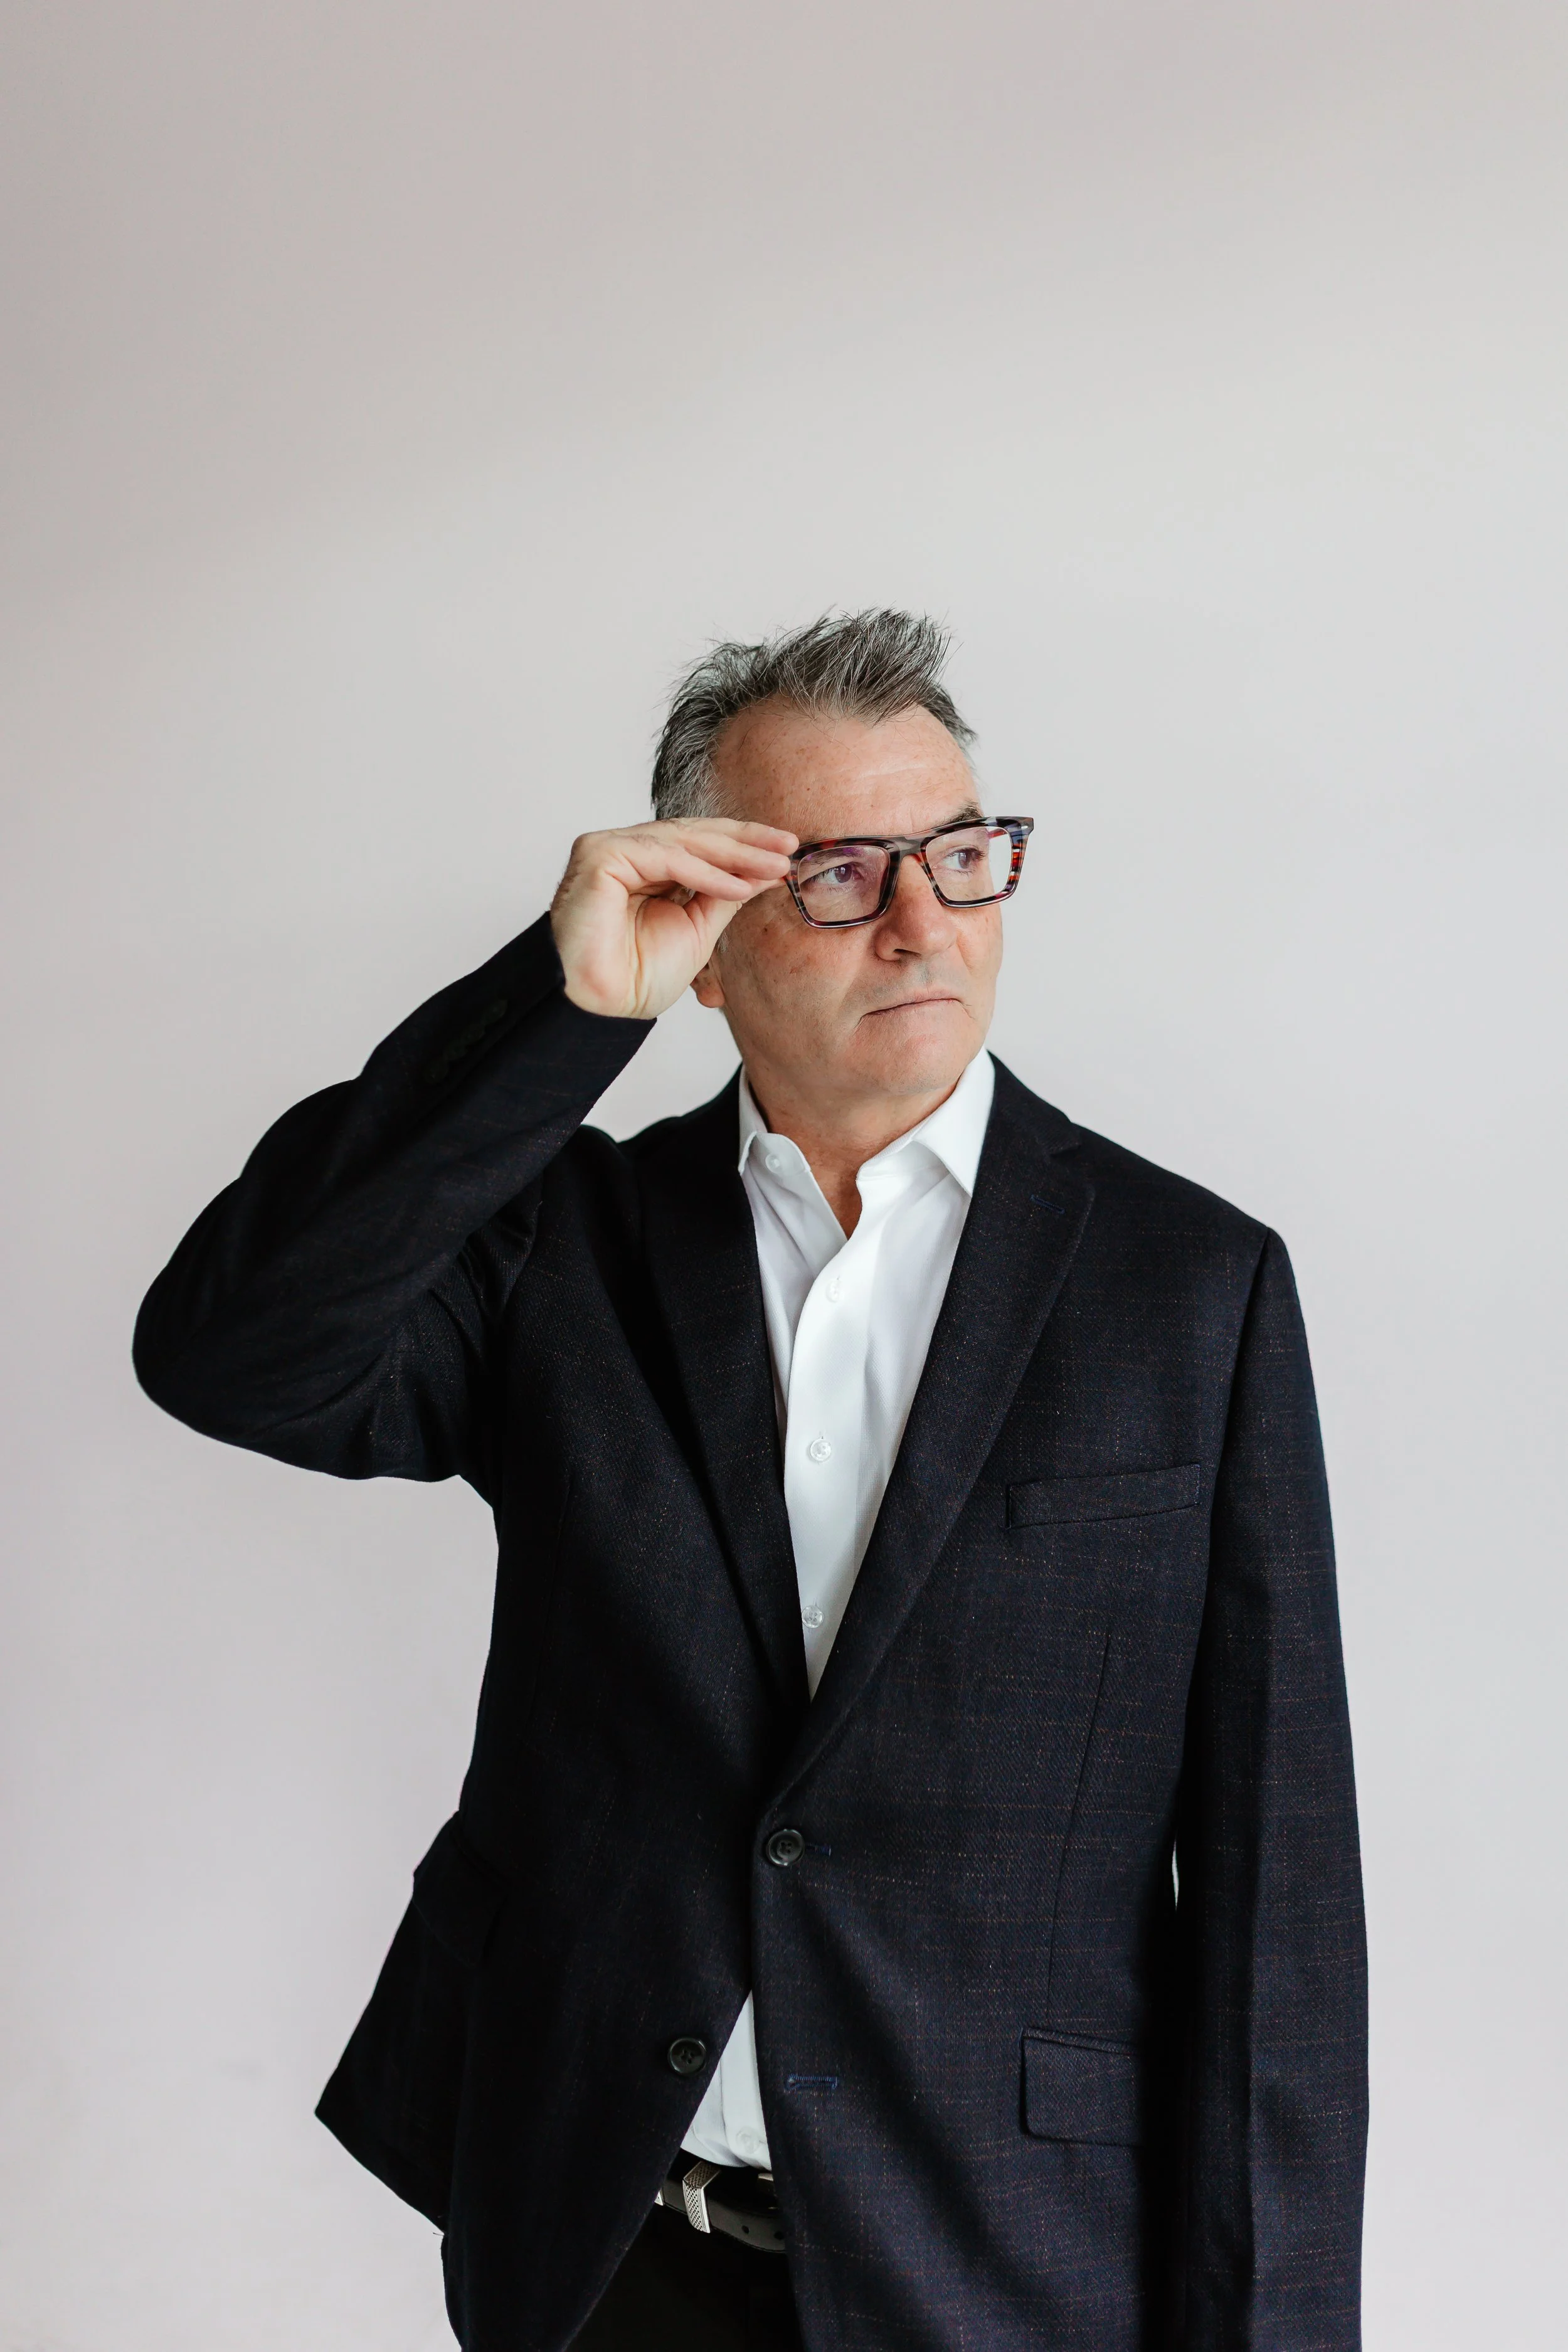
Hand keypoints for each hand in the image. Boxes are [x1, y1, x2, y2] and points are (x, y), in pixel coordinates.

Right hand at [549, 818, 797, 1018]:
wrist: (602, 1007)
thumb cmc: (636, 977)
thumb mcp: (697, 929)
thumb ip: (723, 895)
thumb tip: (763, 871)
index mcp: (643, 866)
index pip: (698, 844)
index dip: (742, 846)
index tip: (784, 852)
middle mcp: (624, 851)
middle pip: (692, 835)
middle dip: (745, 841)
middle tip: (787, 846)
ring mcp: (609, 849)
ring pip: (682, 841)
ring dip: (734, 854)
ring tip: (773, 866)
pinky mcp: (600, 856)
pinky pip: (664, 858)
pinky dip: (704, 872)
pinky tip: (738, 885)